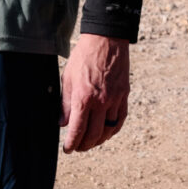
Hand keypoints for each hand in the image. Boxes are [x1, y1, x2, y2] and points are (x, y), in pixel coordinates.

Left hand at [59, 34, 129, 152]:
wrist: (107, 39)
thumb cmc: (84, 56)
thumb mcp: (68, 78)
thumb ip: (65, 103)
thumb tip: (63, 123)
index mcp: (84, 98)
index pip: (77, 129)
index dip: (71, 143)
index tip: (67, 149)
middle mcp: (101, 102)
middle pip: (94, 135)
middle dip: (84, 145)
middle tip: (77, 147)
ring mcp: (115, 99)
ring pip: (109, 130)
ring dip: (99, 140)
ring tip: (91, 142)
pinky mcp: (124, 95)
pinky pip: (120, 119)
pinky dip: (113, 130)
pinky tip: (106, 132)